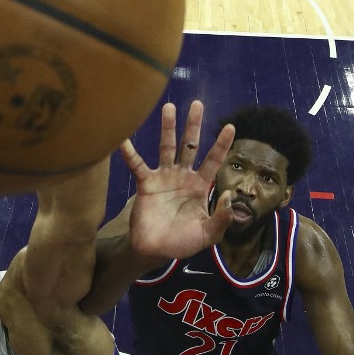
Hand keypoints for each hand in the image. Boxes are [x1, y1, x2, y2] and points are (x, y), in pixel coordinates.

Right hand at [119, 100, 234, 260]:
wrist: (155, 250)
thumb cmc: (183, 242)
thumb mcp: (208, 234)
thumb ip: (221, 217)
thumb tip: (228, 195)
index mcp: (200, 185)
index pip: (213, 160)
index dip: (221, 144)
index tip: (230, 126)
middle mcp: (182, 176)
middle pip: (190, 145)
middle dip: (193, 125)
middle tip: (197, 103)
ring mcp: (164, 177)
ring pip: (166, 147)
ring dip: (168, 128)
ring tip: (169, 106)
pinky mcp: (146, 183)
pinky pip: (137, 164)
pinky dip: (130, 152)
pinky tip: (123, 138)